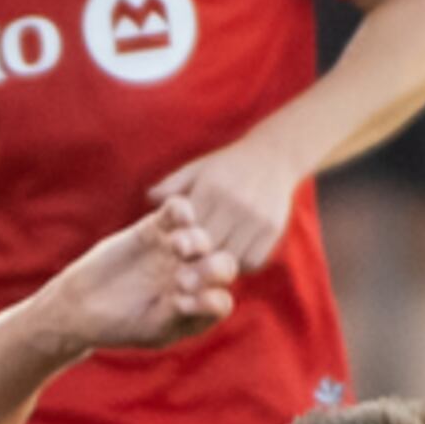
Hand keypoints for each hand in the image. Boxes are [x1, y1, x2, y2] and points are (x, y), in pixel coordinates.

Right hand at [38, 198, 239, 352]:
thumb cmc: (116, 326)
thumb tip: (214, 298)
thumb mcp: (152, 330)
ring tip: (177, 247)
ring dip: (197, 240)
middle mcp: (193, 276)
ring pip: (203, 238)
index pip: (220, 301)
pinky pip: (177, 212)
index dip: (210, 300)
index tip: (181, 303)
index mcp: (197, 305)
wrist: (78, 306)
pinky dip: (181, 209)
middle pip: (221, 265)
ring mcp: (176, 253)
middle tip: (183, 277)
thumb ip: (183, 316)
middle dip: (212, 269)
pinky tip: (177, 214)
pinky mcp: (155, 229)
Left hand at [145, 132, 306, 272]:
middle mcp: (235, 203)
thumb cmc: (226, 166)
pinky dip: (241, 265)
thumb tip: (150, 199)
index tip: (174, 251)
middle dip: (197, 260)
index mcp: (211, 189)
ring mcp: (257, 217)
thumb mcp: (196, 169)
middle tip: (187, 267)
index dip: (179, 245)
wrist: (273, 155)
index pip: (189, 230)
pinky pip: (253, 261)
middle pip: (210, 247)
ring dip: (219, 267)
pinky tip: (233, 257)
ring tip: (210, 264)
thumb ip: (172, 185)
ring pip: (231, 259)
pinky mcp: (273, 228)